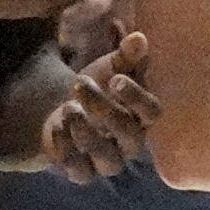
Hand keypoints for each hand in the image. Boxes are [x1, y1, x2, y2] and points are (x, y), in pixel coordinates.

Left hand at [34, 33, 158, 179]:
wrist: (65, 111)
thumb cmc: (98, 87)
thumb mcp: (109, 68)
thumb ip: (125, 56)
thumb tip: (139, 37)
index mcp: (143, 117)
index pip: (152, 113)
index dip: (137, 98)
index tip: (116, 79)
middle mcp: (131, 144)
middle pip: (130, 134)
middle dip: (106, 109)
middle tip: (81, 83)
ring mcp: (107, 161)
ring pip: (109, 160)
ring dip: (87, 132)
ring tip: (68, 107)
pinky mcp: (83, 172)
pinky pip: (80, 171)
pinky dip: (66, 148)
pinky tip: (56, 125)